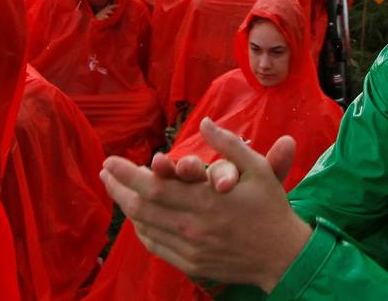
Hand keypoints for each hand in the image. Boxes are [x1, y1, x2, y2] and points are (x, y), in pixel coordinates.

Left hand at [101, 118, 310, 290]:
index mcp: (205, 200)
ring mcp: (189, 248)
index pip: (153, 186)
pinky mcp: (191, 264)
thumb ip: (228, 145)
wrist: (282, 255)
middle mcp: (192, 225)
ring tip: (115, 190)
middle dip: (118, 188)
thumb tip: (204, 122)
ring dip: (126, 207)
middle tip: (105, 173)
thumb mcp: (257, 170)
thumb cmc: (271, 208)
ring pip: (145, 227)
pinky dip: (142, 230)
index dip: (127, 174)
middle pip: (141, 207)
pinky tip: (137, 219)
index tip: (110, 161)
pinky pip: (156, 246)